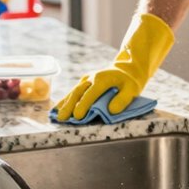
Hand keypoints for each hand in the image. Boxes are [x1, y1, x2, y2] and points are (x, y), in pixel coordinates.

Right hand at [54, 14, 172, 120]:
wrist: (126, 69)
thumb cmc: (130, 82)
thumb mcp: (132, 90)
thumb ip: (123, 100)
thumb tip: (111, 111)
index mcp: (103, 79)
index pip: (91, 93)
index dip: (84, 105)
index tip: (78, 116)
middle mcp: (91, 78)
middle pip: (78, 92)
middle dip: (70, 105)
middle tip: (63, 118)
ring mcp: (86, 80)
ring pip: (73, 91)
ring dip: (64, 104)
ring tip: (56, 116)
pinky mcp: (83, 83)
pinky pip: (73, 92)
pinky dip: (65, 100)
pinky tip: (57, 109)